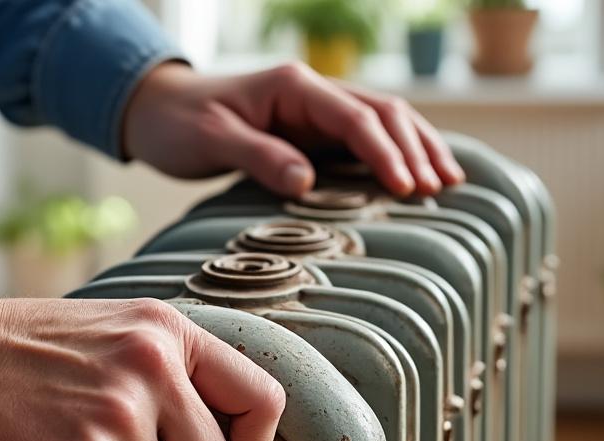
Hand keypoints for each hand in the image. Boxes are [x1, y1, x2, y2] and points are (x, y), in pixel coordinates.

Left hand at [122, 61, 464, 198]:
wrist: (156, 110)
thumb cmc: (179, 123)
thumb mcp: (212, 140)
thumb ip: (259, 157)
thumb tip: (306, 182)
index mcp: (294, 87)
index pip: (354, 117)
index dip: (384, 152)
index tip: (404, 187)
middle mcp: (313, 92)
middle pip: (384, 112)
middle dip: (415, 149)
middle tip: (437, 190)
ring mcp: (316, 111)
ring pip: (384, 121)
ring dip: (418, 148)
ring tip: (448, 183)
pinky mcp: (312, 132)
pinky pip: (365, 139)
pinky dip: (397, 155)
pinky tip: (418, 177)